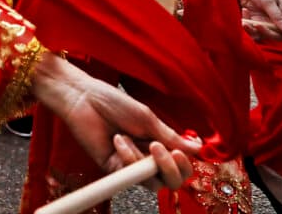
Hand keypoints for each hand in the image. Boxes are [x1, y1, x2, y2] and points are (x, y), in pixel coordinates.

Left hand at [32, 55, 198, 190]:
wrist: (84, 99)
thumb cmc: (114, 102)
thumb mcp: (147, 118)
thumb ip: (170, 137)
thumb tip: (197, 149)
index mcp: (158, 143)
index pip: (180, 165)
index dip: (185, 165)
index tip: (181, 151)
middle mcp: (147, 157)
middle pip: (170, 181)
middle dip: (170, 169)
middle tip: (161, 150)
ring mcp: (130, 165)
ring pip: (151, 182)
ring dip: (143, 161)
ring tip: (129, 137)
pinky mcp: (113, 169)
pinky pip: (129, 176)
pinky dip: (127, 158)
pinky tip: (118, 139)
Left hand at [240, 0, 281, 38]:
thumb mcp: (270, 2)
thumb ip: (278, 16)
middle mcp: (279, 25)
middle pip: (279, 38)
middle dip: (268, 33)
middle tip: (258, 24)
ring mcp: (268, 27)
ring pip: (265, 37)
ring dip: (254, 31)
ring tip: (246, 21)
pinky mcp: (257, 28)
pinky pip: (253, 34)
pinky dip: (247, 28)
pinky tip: (245, 16)